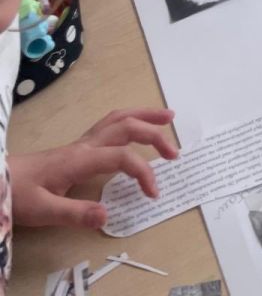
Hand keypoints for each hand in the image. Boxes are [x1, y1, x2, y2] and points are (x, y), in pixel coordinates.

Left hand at [9, 108, 177, 228]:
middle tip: (175, 152)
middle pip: (126, 127)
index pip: (122, 157)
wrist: (0, 178)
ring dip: (145, 116)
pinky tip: (135, 127)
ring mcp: (82, 143)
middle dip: (154, 134)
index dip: (142, 172)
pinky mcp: (78, 147)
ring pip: (119, 119)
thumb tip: (108, 215)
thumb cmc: (19, 194)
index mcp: (81, 159)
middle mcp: (86, 145)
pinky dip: (130, 120)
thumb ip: (75, 213)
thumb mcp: (44, 210)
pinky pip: (111, 124)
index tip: (153, 194)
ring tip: (168, 118)